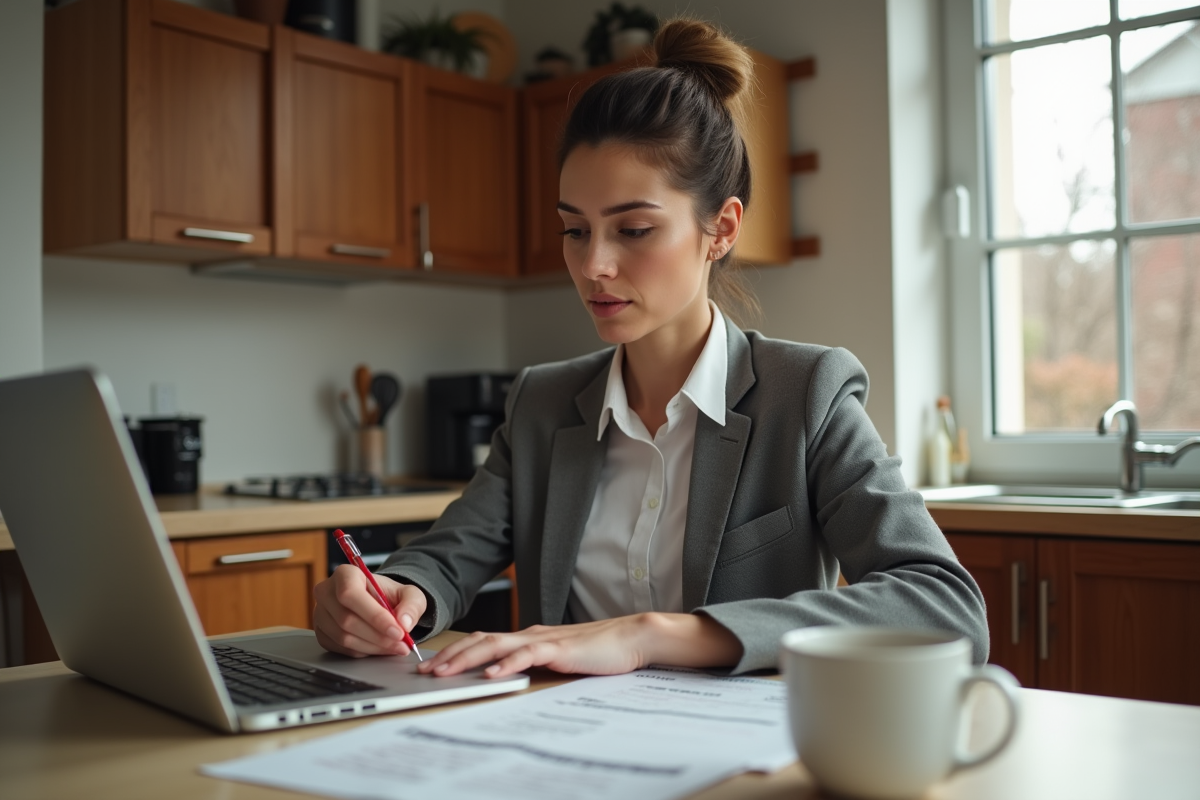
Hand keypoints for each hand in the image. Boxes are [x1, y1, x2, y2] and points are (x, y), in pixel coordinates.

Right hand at [313, 564, 426, 657]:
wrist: (377, 602)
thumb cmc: (388, 595)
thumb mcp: (409, 594)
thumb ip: (412, 605)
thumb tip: (405, 623)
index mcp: (344, 574)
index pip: (351, 595)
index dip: (374, 616)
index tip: (398, 631)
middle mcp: (326, 592)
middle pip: (346, 619)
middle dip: (378, 636)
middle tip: (401, 644)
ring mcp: (320, 614)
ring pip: (343, 637)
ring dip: (373, 647)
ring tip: (395, 647)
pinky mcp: (321, 633)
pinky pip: (341, 649)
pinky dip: (364, 652)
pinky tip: (379, 648)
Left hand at [417, 612, 742, 678]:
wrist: (632, 637)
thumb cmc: (597, 650)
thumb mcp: (558, 657)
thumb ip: (534, 662)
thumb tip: (507, 674)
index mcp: (528, 637)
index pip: (484, 640)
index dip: (456, 651)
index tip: (432, 665)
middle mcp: (530, 634)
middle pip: (481, 640)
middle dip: (450, 656)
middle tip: (425, 671)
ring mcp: (544, 639)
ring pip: (496, 645)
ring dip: (467, 658)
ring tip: (445, 672)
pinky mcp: (560, 649)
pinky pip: (527, 655)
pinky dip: (506, 664)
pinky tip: (491, 674)